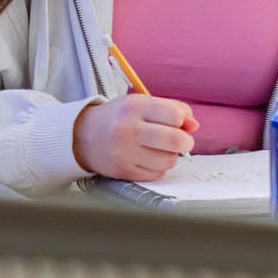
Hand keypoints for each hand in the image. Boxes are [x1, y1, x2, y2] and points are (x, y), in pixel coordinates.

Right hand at [71, 94, 199, 180]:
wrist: (83, 136)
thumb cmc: (119, 118)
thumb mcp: (142, 103)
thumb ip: (173, 109)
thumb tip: (194, 126)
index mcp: (134, 107)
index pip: (176, 115)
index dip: (184, 120)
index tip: (179, 122)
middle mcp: (128, 130)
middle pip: (176, 141)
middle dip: (186, 142)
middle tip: (182, 140)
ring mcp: (124, 153)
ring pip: (169, 160)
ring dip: (171, 155)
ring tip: (159, 148)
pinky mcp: (124, 172)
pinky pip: (157, 174)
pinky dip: (158, 167)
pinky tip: (148, 158)